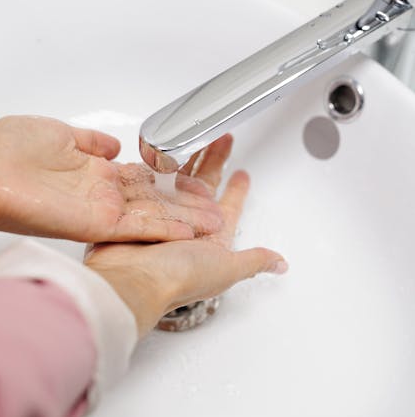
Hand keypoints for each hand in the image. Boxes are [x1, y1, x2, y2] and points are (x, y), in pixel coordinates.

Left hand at [0, 116, 222, 240]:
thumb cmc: (10, 150)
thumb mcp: (60, 133)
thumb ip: (91, 141)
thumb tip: (114, 144)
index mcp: (94, 172)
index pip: (141, 180)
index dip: (170, 182)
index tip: (194, 182)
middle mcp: (101, 193)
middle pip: (154, 201)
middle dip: (186, 206)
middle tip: (216, 210)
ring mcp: (101, 210)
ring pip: (153, 216)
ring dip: (185, 220)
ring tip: (216, 222)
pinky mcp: (97, 224)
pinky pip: (139, 227)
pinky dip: (166, 230)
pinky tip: (191, 231)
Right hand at [84, 135, 287, 336]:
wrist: (135, 280)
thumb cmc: (180, 277)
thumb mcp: (227, 269)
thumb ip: (253, 261)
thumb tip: (280, 264)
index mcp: (209, 239)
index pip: (228, 208)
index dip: (237, 191)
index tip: (243, 174)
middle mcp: (185, 227)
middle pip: (203, 186)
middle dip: (212, 162)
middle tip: (219, 139)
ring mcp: (159, 218)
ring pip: (177, 181)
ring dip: (185, 159)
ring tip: (191, 137)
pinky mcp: (137, 212)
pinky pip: (150, 184)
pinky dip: (155, 169)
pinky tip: (158, 153)